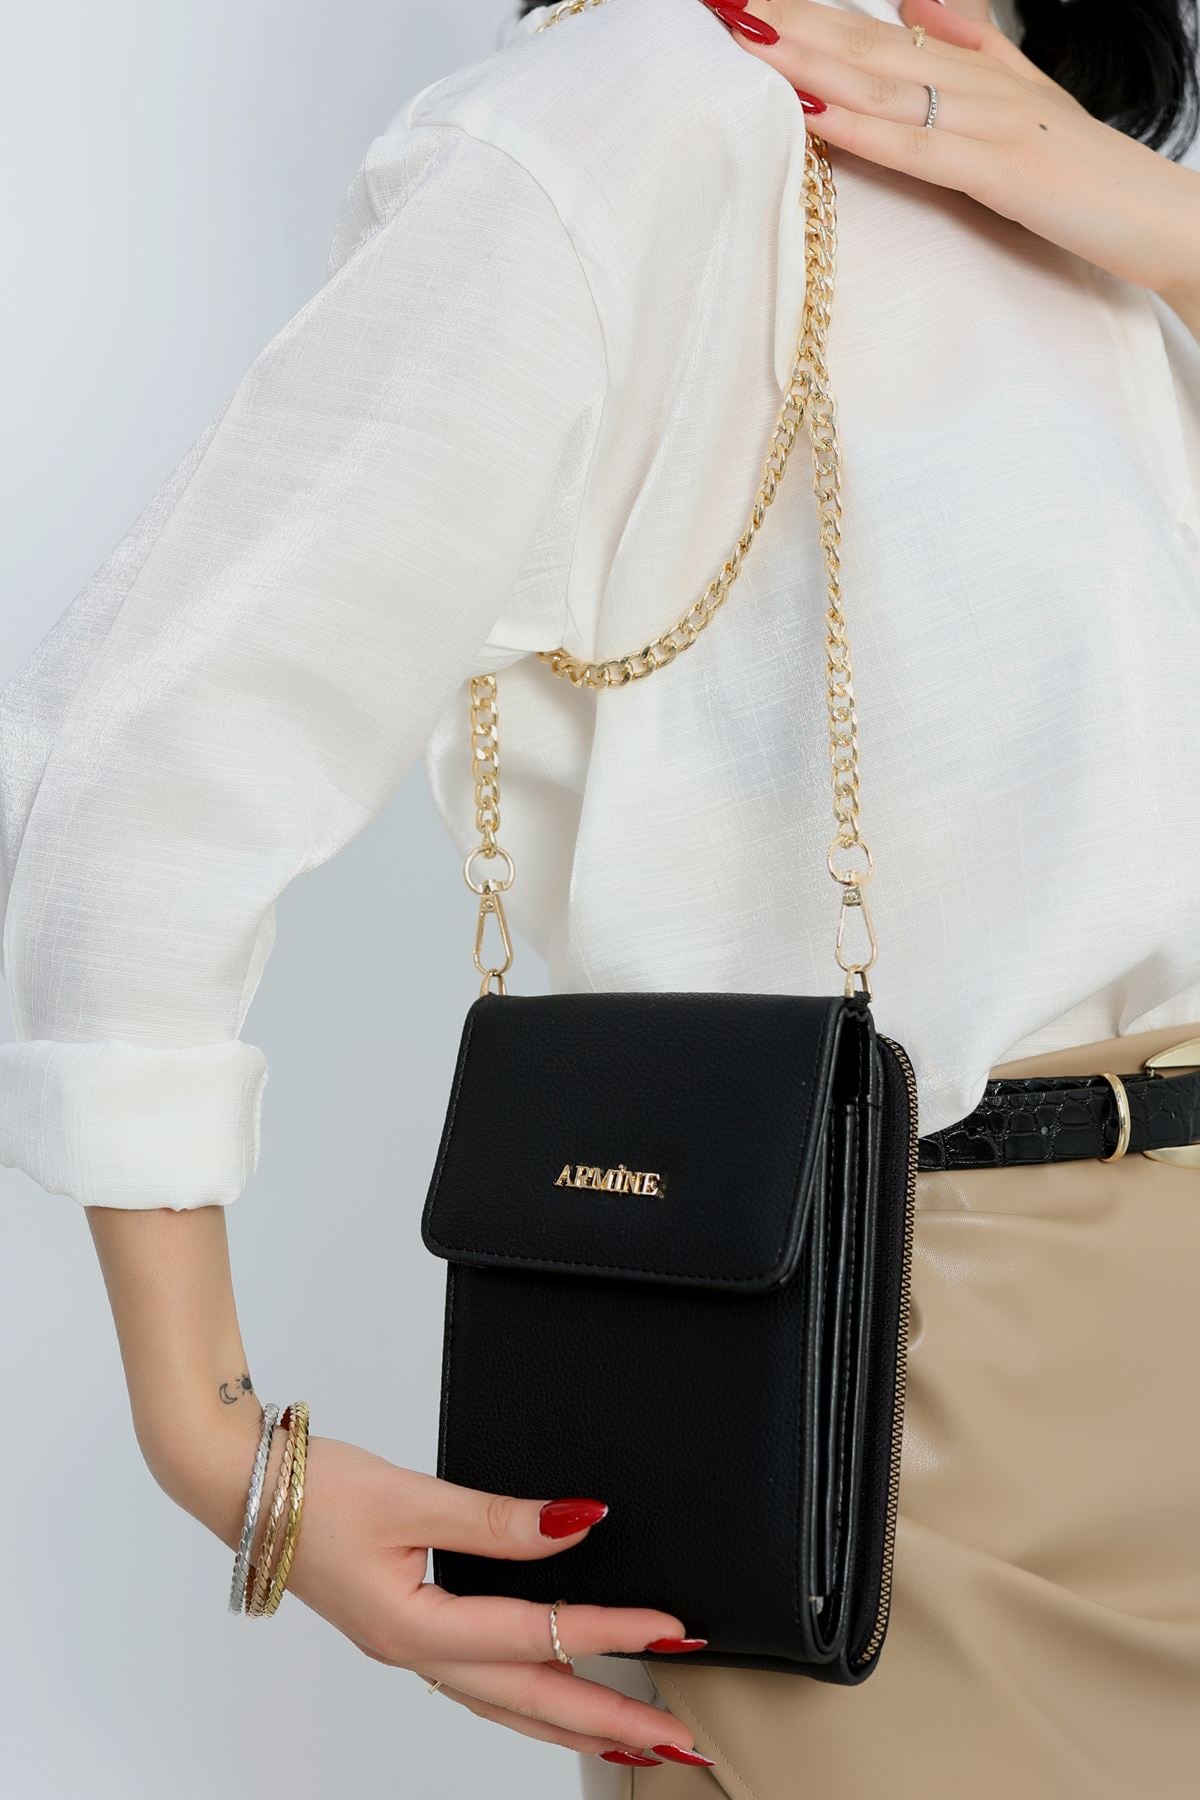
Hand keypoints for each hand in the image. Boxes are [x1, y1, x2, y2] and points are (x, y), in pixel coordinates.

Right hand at [173, 1420, 711, 1769]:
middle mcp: (416, 1652)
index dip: (610, 1630)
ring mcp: (409, 1649)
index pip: (535, 1637)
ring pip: (509, 1706)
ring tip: (639, 1742)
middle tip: (682, 1744)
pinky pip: (483, 1684)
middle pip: (532, 1702)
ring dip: (577, 1722)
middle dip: (612, 1722)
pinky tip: (557, 1699)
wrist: (239, 1488)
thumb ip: (496, 1519)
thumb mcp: (409, 1495)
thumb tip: (576, 1524)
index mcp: (414, 1626)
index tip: (671, 1628)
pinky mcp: (406, 1631)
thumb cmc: (310, 1489)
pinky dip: (532, 1698)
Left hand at [700, 0, 1199, 320]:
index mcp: (966, 69)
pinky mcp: (999, 171)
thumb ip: (966, 45)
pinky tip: (810, 107)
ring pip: (878, 82)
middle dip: (787, 18)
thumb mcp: (1021, 94)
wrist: (1158, 213)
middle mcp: (969, 83)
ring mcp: (985, 122)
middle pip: (861, 41)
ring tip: (744, 33)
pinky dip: (858, 125)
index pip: (869, 28)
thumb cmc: (1084, 168)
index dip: (805, 8)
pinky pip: (914, 146)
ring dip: (806, 57)